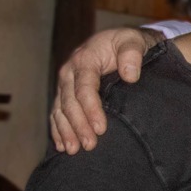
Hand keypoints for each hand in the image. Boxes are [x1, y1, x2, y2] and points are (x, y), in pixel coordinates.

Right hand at [50, 28, 158, 153]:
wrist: (120, 42)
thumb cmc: (128, 43)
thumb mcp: (133, 41)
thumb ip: (132, 54)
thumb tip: (130, 76)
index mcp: (85, 59)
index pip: (85, 88)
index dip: (91, 109)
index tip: (101, 128)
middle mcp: (70, 72)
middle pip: (70, 102)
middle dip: (78, 125)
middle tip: (90, 145)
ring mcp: (65, 83)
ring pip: (60, 110)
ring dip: (65, 131)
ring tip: (73, 150)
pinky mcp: (65, 92)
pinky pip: (57, 112)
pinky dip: (58, 129)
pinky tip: (61, 144)